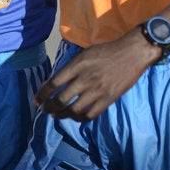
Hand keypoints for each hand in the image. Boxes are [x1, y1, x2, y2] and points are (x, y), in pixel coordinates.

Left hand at [35, 31, 160, 121]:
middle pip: (61, 100)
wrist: (132, 53)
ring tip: (58, 115)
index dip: (42, 94)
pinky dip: (80, 118)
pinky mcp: (108, 100)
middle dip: (49, 108)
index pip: (54, 83)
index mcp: (78, 65)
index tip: (37, 101)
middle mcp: (85, 79)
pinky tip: (76, 116)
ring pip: (73, 110)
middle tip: (46, 110)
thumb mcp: (86, 53)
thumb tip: (58, 81)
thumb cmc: (108, 51)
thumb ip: (72, 67)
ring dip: (62, 115)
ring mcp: (97, 91)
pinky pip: (89, 115)